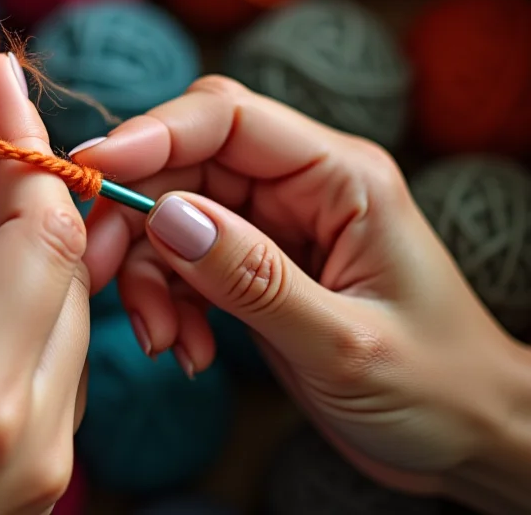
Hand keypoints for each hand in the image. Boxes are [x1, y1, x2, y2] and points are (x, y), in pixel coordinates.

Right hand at [0, 54, 89, 514]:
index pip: (40, 231)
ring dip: (30, 235)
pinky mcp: (26, 486)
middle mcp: (38, 437)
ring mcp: (41, 470)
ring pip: (66, 315)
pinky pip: (46, 363)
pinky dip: (20, 296)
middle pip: (69, 268)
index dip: (21, 142)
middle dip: (32, 179)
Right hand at [71, 76, 530, 512]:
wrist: (466, 441)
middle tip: (102, 274)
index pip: (227, 117)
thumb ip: (254, 278)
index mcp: (339, 176)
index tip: (94, 170)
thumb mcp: (345, 343)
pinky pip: (180, 265)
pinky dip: (166, 305)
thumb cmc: (437, 389)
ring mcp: (271, 227)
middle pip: (183, 164)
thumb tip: (166, 214)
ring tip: (162, 340)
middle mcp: (299, 187)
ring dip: (148, 277)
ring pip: (170, 217)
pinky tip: (185, 351)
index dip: (151, 133)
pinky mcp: (251, 268)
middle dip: (135, 219)